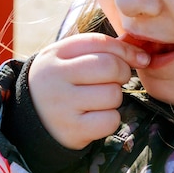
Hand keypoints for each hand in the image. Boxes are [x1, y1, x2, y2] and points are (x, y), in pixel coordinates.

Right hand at [28, 33, 149, 149]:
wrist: (31, 118)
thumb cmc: (61, 82)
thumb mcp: (69, 58)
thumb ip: (102, 50)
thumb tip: (143, 56)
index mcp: (55, 54)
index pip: (100, 42)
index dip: (125, 49)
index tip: (138, 58)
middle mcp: (55, 78)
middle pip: (110, 67)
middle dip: (122, 73)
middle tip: (114, 80)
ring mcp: (62, 105)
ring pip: (113, 95)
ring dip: (114, 98)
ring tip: (97, 100)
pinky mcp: (72, 130)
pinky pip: (110, 120)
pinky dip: (110, 119)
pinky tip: (95, 117)